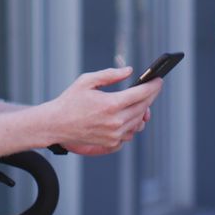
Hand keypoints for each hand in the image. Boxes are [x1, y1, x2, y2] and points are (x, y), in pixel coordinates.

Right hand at [45, 68, 161, 152]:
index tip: (159, 80)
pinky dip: (132, 123)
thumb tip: (130, 71)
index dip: (153, 86)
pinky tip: (129, 115)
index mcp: (111, 104)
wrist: (56, 125)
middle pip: (143, 107)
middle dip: (150, 96)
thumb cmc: (70, 101)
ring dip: (142, 111)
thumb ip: (111, 75)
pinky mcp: (111, 143)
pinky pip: (130, 133)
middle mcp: (116, 122)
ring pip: (139, 122)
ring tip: (141, 101)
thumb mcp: (87, 81)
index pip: (141, 94)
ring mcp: (114, 135)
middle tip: (153, 88)